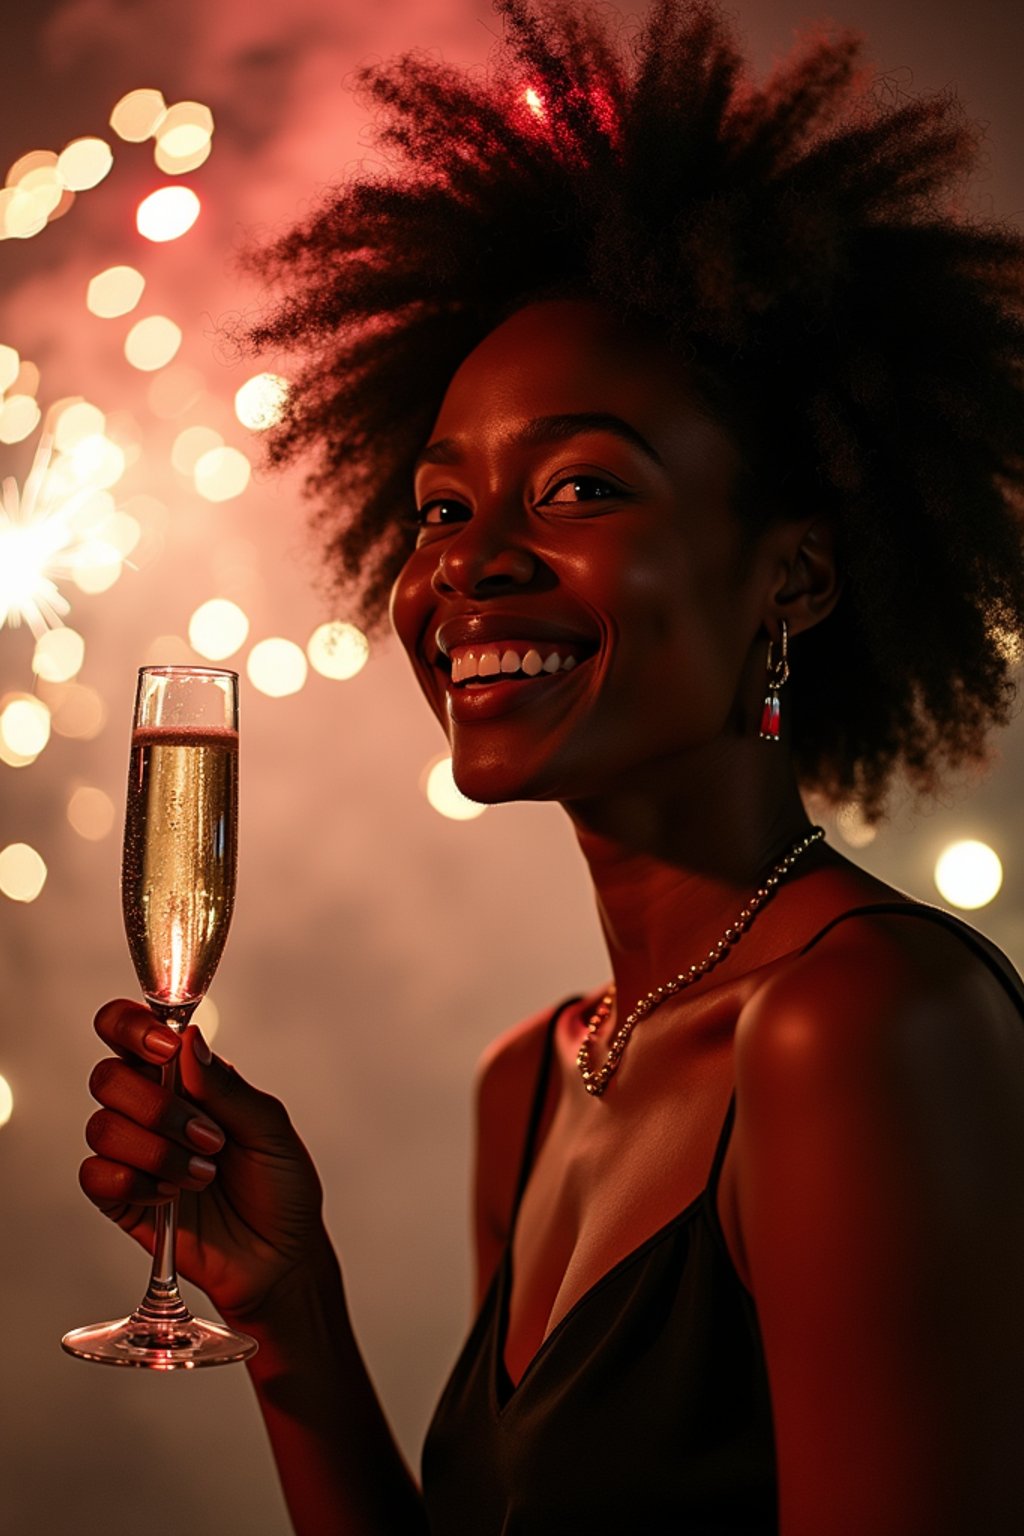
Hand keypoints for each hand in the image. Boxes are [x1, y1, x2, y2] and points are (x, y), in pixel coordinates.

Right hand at [81, 999, 329, 1320]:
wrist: (279, 1257)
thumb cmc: (280, 1187)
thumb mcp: (270, 1129)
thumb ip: (228, 1087)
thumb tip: (189, 1041)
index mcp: (183, 1076)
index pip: (129, 1029)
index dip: (132, 1027)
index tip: (166, 1048)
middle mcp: (150, 1107)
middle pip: (108, 1076)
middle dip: (159, 1106)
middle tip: (210, 1136)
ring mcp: (131, 1152)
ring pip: (102, 1126)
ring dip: (159, 1151)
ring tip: (205, 1174)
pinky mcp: (119, 1196)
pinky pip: (95, 1175)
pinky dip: (136, 1183)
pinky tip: (171, 1196)